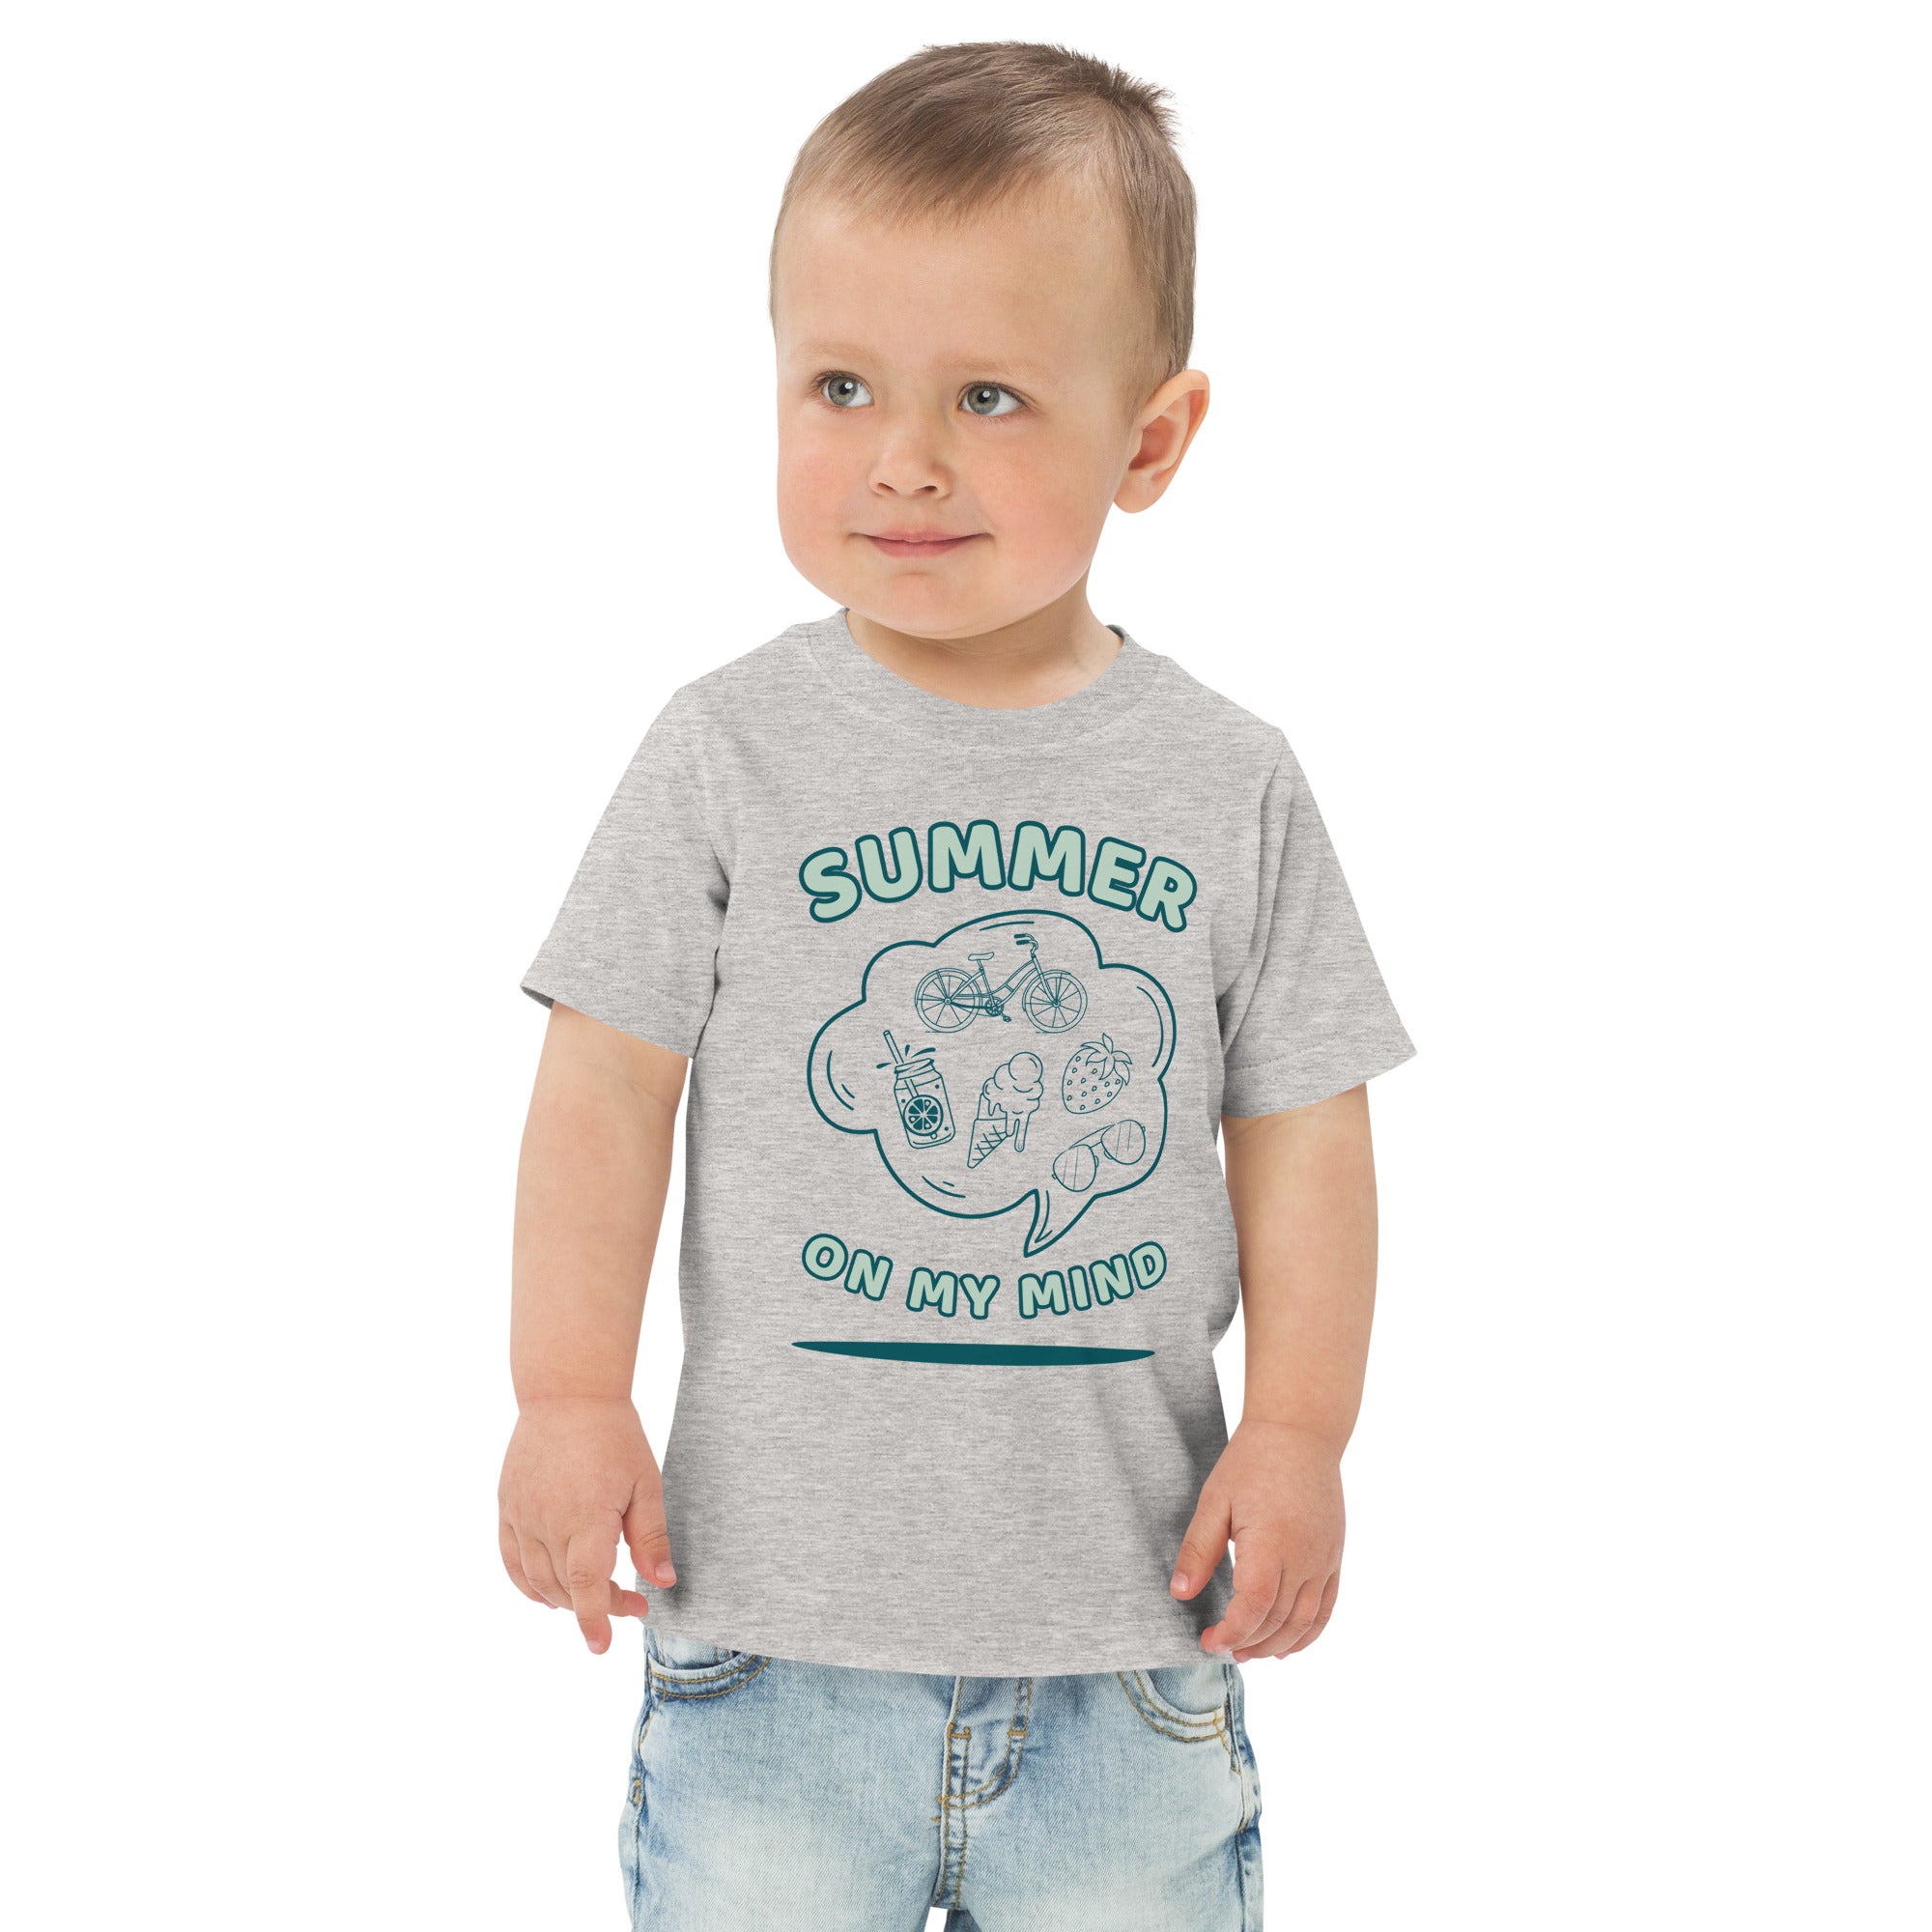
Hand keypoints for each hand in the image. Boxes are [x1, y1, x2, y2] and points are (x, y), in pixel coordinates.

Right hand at [497, 1395, 676, 1653]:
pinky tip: (547, 1593)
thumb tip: (661, 1583)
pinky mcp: (506, 1507)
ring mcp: (521, 1515)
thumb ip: (650, 1536)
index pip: (585, 1586)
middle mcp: (547, 1522)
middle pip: (565, 1588)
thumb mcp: (645, 1483)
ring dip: (564, 1599)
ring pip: (536, 1579)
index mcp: (587, 1517)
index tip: (603, 1646)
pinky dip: (526, 1584)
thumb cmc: (614, 1436)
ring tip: (595, 1594)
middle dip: (596, 1606)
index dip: (594, 1620)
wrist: (567, 1394)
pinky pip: (510, 1560)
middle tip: (630, 1601)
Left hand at [1169, 1420, 1343, 1661]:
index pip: (1255, 1608)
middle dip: (1249, 1644)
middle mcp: (1304, 1557)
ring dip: (1277, 1645)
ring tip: (1249, 1653)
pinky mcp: (1334, 1555)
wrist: (1300, 1433)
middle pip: (1279, 1620)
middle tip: (1222, 1650)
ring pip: (1305, 1620)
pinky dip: (1309, 1633)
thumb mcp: (1215, 1500)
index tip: (1209, 1640)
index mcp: (1271, 1543)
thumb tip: (1180, 1592)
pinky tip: (1288, 1646)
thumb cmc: (1252, 1461)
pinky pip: (1327, 1606)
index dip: (1232, 1633)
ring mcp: (1324, 1559)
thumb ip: (1199, 1550)